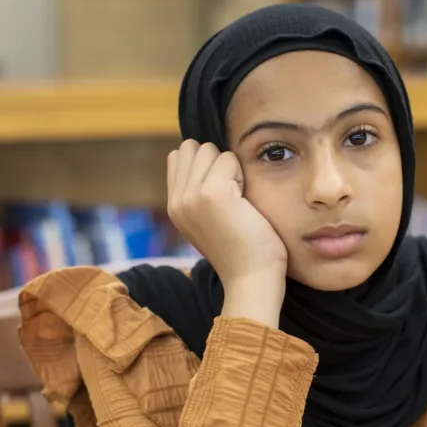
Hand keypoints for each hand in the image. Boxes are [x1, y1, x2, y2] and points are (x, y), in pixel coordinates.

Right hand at [167, 140, 287, 308]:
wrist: (252, 279)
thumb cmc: (244, 251)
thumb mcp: (210, 220)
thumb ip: (199, 192)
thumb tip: (205, 155)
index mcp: (174, 207)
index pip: (179, 156)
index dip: (206, 166)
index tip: (223, 196)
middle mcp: (176, 201)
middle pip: (192, 148)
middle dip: (216, 163)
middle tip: (232, 197)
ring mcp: (191, 196)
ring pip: (209, 149)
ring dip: (229, 168)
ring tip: (238, 200)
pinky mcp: (212, 193)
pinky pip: (229, 158)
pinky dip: (242, 174)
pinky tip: (245, 202)